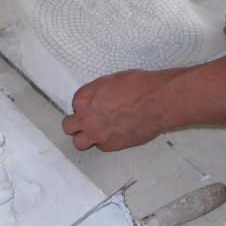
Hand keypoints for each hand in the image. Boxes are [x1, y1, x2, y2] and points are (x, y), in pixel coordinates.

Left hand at [62, 68, 176, 150]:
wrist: (157, 102)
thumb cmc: (139, 86)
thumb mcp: (113, 79)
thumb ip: (98, 91)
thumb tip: (96, 97)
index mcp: (85, 98)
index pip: (74, 104)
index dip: (85, 104)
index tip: (93, 103)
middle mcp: (87, 118)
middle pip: (68, 126)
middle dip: (77, 122)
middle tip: (88, 119)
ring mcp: (98, 134)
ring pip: (78, 142)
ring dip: (85, 136)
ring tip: (96, 130)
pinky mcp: (111, 145)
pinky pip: (99, 146)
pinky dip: (104, 141)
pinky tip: (114, 132)